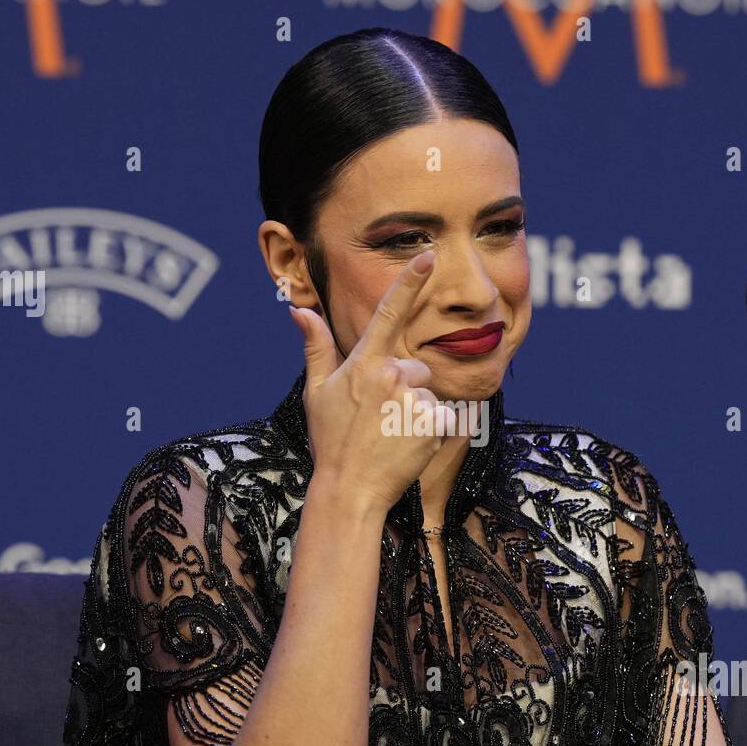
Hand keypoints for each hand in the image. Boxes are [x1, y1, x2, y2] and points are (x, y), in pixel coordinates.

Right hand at [288, 249, 456, 514]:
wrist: (349, 490)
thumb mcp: (317, 393)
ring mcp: (415, 401)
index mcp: (365, 363)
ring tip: (391, 435)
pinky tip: (408, 445)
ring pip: (428, 394)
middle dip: (405, 387)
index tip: (428, 255)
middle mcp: (392, 376)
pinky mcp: (435, 424)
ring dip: (417, 411)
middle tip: (380, 418)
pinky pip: (445, 416)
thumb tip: (301, 310)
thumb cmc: (331, 441)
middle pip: (416, 367)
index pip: (389, 312)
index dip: (410, 281)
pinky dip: (433, 430)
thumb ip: (317, 348)